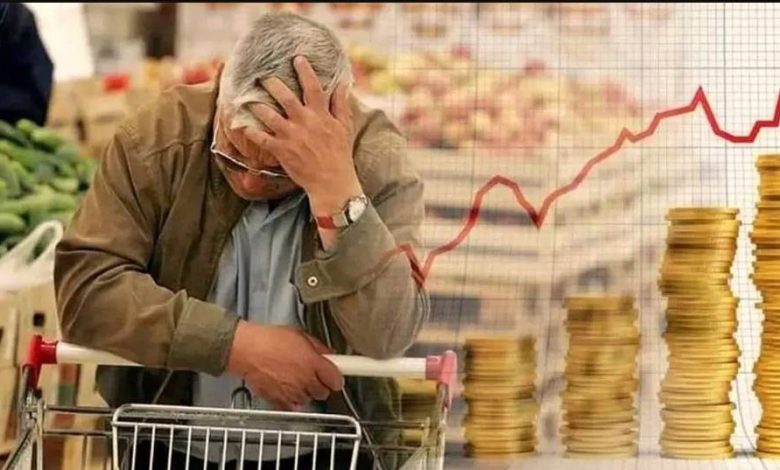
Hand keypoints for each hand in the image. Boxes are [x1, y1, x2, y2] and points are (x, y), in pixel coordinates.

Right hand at [226, 320, 343, 410]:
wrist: (246, 350)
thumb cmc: (269, 339)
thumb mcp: (299, 335)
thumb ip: (318, 347)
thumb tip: (328, 354)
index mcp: (313, 363)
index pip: (336, 380)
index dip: (336, 378)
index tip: (335, 376)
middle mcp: (305, 380)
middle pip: (324, 392)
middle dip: (320, 384)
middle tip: (313, 375)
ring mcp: (292, 392)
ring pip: (309, 400)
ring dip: (306, 392)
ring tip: (295, 378)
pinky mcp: (279, 400)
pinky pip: (293, 406)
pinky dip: (291, 399)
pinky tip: (286, 387)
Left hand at [243, 56, 361, 216]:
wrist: (332, 182)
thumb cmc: (339, 155)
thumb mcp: (344, 127)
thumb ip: (341, 105)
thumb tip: (342, 85)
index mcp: (321, 115)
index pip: (313, 87)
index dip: (305, 71)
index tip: (297, 58)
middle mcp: (305, 122)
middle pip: (285, 97)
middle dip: (272, 84)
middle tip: (263, 76)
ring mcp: (291, 136)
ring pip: (269, 115)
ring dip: (257, 105)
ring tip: (248, 98)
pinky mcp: (282, 151)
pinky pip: (261, 139)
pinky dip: (251, 132)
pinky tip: (242, 125)